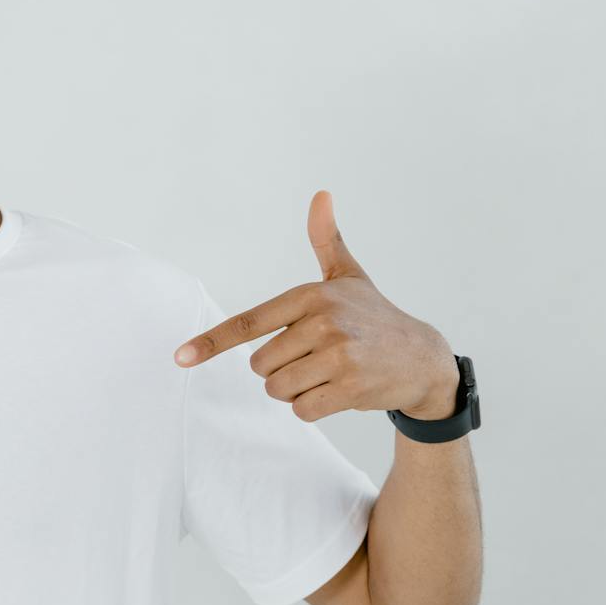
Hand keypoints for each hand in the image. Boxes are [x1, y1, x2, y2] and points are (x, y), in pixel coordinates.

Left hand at [171, 190, 457, 422]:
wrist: (424, 358)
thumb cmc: (375, 316)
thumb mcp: (349, 276)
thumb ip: (327, 240)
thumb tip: (321, 194)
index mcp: (311, 295)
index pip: (249, 323)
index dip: (211, 342)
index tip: (181, 357)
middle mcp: (323, 322)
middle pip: (259, 366)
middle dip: (278, 370)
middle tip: (315, 359)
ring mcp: (338, 355)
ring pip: (278, 389)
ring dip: (294, 391)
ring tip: (327, 374)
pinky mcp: (351, 387)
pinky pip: (302, 410)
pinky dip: (312, 407)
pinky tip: (338, 392)